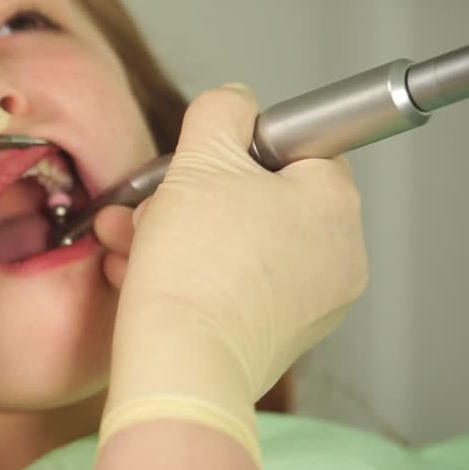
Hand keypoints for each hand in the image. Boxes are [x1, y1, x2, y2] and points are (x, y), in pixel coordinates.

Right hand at [95, 83, 367, 454]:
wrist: (181, 365)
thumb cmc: (196, 265)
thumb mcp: (200, 158)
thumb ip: (222, 112)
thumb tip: (235, 105)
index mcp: (334, 201)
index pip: (298, 146)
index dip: (238, 148)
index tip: (201, 164)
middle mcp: (340, 253)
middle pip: (259, 199)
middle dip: (191, 197)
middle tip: (151, 205)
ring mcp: (313, 303)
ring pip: (238, 244)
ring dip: (177, 234)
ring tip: (128, 242)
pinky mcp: (279, 338)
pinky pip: (234, 288)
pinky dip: (192, 276)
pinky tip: (141, 275)